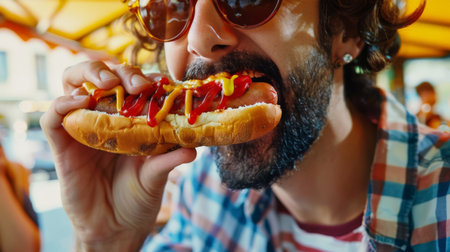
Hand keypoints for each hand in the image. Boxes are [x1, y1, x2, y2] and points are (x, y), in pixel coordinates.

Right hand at [40, 61, 196, 250]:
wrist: (116, 228)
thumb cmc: (138, 197)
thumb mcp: (156, 176)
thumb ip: (169, 160)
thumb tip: (193, 148)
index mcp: (128, 120)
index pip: (130, 85)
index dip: (142, 78)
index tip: (160, 84)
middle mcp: (103, 118)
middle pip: (101, 76)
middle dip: (117, 71)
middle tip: (136, 84)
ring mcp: (81, 129)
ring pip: (72, 85)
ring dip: (89, 75)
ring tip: (107, 83)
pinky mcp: (62, 146)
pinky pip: (52, 118)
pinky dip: (61, 104)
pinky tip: (78, 102)